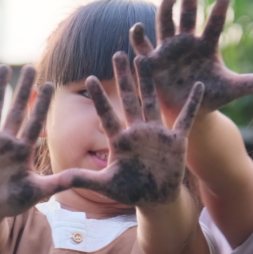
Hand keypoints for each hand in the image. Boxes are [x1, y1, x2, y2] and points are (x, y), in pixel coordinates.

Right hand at [0, 65, 71, 218]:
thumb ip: (57, 183)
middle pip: (16, 110)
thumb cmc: (13, 200)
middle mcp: (6, 141)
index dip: (42, 105)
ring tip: (2, 68)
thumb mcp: (37, 191)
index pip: (35, 122)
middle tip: (30, 67)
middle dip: (23, 90)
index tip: (50, 84)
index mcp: (23, 150)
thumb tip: (80, 177)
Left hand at [68, 52, 202, 205]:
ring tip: (145, 59)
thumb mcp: (104, 185)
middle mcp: (137, 132)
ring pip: (152, 102)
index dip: (99, 98)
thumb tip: (55, 181)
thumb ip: (81, 179)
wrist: (155, 199)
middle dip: (123, 78)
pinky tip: (197, 86)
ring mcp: (157, 134)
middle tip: (118, 54)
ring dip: (149, 82)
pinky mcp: (176, 141)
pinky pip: (185, 119)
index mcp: (119, 140)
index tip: (90, 78)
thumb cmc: (129, 191)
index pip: (106, 115)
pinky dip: (192, 104)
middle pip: (129, 99)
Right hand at [130, 0, 252, 115]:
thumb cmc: (211, 96)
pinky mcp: (152, 61)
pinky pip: (144, 46)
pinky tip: (137, 26)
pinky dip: (138, 37)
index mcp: (207, 45)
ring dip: (166, 9)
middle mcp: (187, 41)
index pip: (214, 24)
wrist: (188, 110)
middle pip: (188, 13)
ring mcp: (168, 49)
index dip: (218, 12)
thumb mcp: (233, 90)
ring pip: (166, 23)